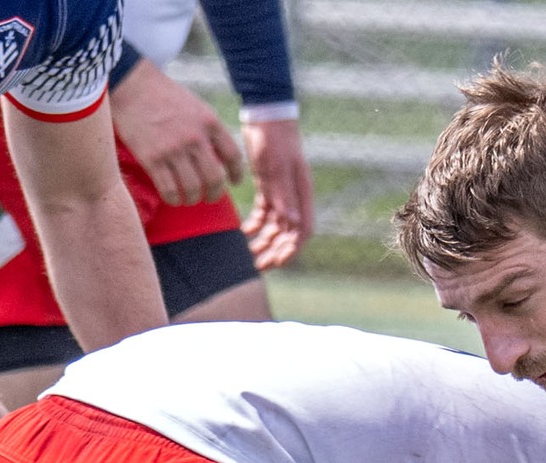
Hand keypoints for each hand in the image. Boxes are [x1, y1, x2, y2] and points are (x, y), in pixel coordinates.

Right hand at [110, 58, 243, 205]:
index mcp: (209, 123)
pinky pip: (169, 190)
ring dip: (193, 198)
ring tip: (189, 198)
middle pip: (215, 179)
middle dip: (215, 193)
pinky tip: (173, 198)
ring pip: (193, 189)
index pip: (233, 156)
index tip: (234, 182)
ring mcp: (173, 150)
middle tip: (210, 197)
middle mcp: (195, 138)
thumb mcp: (196, 107)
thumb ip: (209, 130)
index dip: (236, 174)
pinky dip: (174, 199)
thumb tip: (219, 159)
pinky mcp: (152, 159)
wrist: (132, 85)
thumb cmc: (164, 96)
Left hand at [240, 117, 314, 268]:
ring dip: (263, 241)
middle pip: (288, 233)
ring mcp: (281, 192)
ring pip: (275, 226)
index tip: (276, 262)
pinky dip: (255, 224)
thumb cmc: (274, 137)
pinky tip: (242, 231)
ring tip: (247, 253)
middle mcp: (295, 197)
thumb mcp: (276, 166)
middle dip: (274, 251)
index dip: (291, 250)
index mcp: (302, 194)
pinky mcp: (268, 186)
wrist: (265, 112)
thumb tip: (292, 224)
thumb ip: (283, 195)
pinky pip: (264, 213)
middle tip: (256, 266)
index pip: (302, 230)